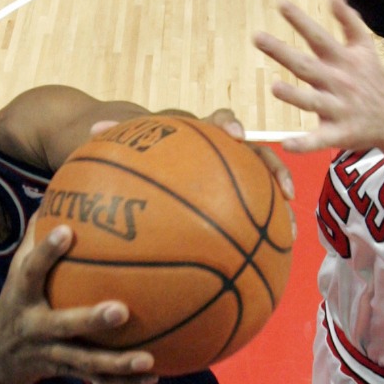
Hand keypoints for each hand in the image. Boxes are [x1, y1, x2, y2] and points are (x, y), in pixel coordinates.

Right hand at [0, 214, 158, 383]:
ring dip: (117, 362)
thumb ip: (36, 238)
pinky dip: (126, 380)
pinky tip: (156, 374)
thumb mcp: (16, 272)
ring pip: (85, 361)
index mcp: (22, 296)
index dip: (46, 252)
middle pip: (63, 325)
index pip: (31, 271)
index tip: (68, 231)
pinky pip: (99, 379)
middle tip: (122, 310)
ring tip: (149, 358)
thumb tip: (61, 191)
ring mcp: (50, 353)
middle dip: (91, 319)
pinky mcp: (65, 372)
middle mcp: (35, 327)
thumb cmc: (16, 302)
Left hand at [92, 113, 296, 236]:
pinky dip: (258, 237)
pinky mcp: (230, 203)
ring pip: (261, 190)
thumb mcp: (120, 148)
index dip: (229, 126)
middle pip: (254, 156)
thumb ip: (114, 140)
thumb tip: (94, 130)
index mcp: (197, 134)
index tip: (234, 137)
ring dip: (276, 213)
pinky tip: (264, 262)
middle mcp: (220, 154)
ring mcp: (229, 178)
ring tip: (288, 234)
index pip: (219, 122)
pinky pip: (249, 220)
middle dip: (272, 170)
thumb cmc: (129, 153)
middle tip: (284, 191)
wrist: (140, 160)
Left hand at [253, 0, 383, 153]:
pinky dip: (303, 143)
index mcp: (342, 61)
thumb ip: (350, 22)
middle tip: (258, 38)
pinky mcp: (339, 134)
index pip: (319, 37)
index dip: (301, 21)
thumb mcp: (364, 49)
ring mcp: (339, 108)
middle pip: (307, 66)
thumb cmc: (372, 81)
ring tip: (275, 87)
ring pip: (313, 101)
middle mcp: (339, 82)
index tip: (281, 4)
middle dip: (282, 52)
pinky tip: (286, 143)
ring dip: (295, 95)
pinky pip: (318, 139)